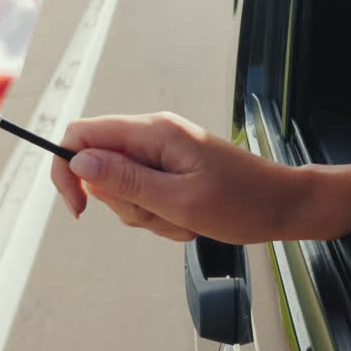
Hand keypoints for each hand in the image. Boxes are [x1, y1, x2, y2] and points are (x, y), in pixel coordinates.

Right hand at [51, 113, 307, 243]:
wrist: (282, 206)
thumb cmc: (241, 202)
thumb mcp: (179, 200)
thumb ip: (126, 181)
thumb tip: (79, 162)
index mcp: (153, 132)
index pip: (82, 134)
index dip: (68, 169)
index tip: (79, 207)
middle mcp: (153, 135)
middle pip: (100, 168)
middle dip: (123, 203)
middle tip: (161, 214)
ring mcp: (162, 152)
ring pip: (122, 189)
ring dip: (146, 214)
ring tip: (182, 218)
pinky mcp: (170, 168)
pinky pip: (144, 196)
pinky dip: (160, 215)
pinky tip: (188, 219)